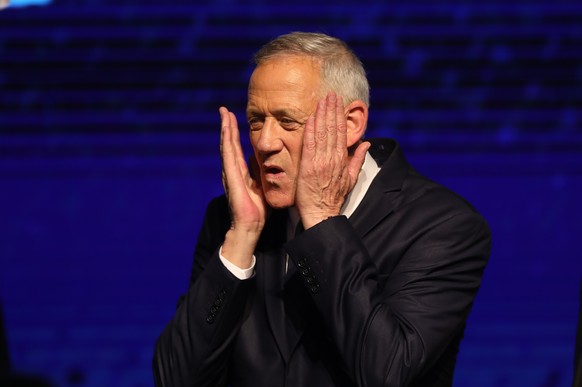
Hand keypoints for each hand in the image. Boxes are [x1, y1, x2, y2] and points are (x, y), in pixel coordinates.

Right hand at [219, 107, 266, 267]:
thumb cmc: (257, 210)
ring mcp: (230, 172)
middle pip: (228, 143)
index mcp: (240, 172)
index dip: (234, 133)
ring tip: (224, 113)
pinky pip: (228, 154)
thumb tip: (257, 159)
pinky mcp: (231, 176)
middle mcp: (232, 170)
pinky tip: (226, 129)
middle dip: (227, 126)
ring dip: (225, 129)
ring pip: (226, 145)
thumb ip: (258, 172)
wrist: (251, 225)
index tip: (233, 118)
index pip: (236, 148)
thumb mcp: (261, 186)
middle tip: (224, 109)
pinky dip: (227, 140)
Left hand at [295, 93, 369, 228]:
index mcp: (343, 159)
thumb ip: (358, 159)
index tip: (338, 102)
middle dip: (331, 110)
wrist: (322, 213)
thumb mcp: (351, 178)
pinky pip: (309, 145)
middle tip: (330, 94)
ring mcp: (320, 162)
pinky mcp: (308, 167)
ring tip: (321, 100)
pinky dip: (310, 131)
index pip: (342, 132)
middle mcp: (332, 158)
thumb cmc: (334, 197)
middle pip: (333, 129)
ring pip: (322, 133)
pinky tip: (310, 118)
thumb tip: (366, 144)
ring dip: (321, 115)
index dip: (340, 115)